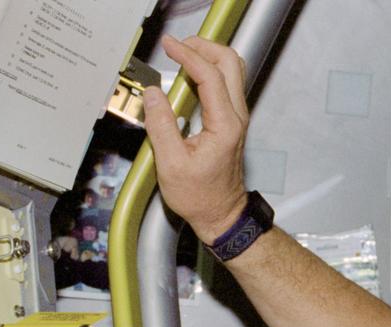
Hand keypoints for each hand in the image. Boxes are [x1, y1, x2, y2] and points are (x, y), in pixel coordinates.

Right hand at [144, 35, 249, 243]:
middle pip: (230, 63)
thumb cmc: (200, 197)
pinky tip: (188, 76)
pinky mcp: (230, 121)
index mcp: (224, 126)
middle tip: (178, 47)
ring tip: (181, 56)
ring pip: (231, 71)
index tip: (170, 47)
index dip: (188, 56)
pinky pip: (225, 85)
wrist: (221, 214)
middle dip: (204, 48)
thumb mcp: (170, 164)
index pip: (210, 77)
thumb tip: (153, 95)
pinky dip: (208, 71)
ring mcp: (236, 118)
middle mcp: (236, 118)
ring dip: (208, 57)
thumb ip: (161, 126)